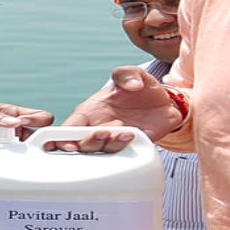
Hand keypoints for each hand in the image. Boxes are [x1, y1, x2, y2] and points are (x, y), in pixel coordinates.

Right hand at [58, 66, 183, 151]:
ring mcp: (115, 140)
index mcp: (90, 111)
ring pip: (104, 152)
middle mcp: (99, 128)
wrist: (166, 102)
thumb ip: (127, 74)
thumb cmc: (141, 88)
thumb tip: (132, 85)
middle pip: (83, 145)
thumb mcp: (133, 74)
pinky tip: (135, 136)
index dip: (63, 139)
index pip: (69, 127)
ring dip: (112, 145)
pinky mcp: (133, 147)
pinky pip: (125, 156)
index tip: (68, 143)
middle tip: (104, 131)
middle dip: (90, 142)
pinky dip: (127, 149)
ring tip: (126, 132)